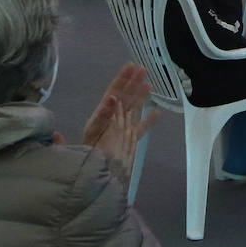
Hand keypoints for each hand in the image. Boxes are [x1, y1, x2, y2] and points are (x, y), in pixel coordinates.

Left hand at [81, 63, 156, 182]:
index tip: (130, 67)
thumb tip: (112, 98)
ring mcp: (121, 130)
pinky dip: (148, 121)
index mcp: (101, 116)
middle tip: (143, 68)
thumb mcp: (91, 134)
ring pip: (133, 109)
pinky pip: (139, 129)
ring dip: (141, 97)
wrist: (91, 179)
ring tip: (151, 84)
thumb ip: (103, 115)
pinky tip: (157, 113)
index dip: (121, 80)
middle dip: (133, 83)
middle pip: (124, 98)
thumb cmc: (88, 158)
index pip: (113, 93)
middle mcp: (112, 120)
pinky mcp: (128, 142)